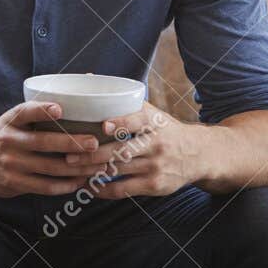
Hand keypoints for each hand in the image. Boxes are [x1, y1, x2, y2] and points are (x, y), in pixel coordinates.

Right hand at [0, 101, 107, 197]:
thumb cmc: (4, 135)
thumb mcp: (11, 119)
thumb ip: (36, 111)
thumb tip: (76, 91)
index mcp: (10, 121)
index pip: (25, 111)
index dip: (42, 110)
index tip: (60, 109)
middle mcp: (8, 141)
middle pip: (43, 142)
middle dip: (71, 143)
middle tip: (94, 143)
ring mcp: (10, 164)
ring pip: (49, 168)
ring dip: (76, 168)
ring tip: (97, 166)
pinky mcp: (13, 183)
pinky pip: (44, 186)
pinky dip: (65, 185)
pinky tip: (80, 181)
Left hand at [63, 102, 193, 199]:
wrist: (199, 154)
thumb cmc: (165, 130)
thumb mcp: (153, 113)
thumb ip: (124, 101)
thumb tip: (89, 77)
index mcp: (154, 122)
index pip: (138, 120)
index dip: (121, 123)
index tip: (104, 126)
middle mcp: (156, 143)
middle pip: (120, 151)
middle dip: (92, 155)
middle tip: (69, 155)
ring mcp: (155, 166)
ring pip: (117, 171)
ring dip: (91, 172)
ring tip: (70, 170)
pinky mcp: (154, 185)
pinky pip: (123, 190)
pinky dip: (102, 190)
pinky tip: (88, 187)